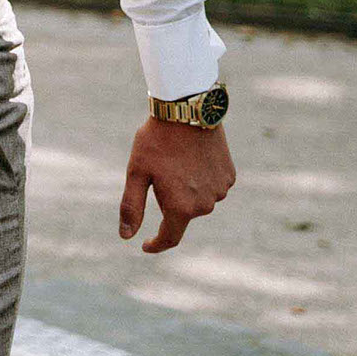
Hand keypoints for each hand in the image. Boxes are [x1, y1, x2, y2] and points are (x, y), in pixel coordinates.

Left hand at [119, 118, 236, 252]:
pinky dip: (201, 179)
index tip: (145, 244)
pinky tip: (192, 158)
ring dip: (186, 189)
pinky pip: (212, 186)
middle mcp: (204, 205)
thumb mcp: (137, 172)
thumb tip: (126, 237)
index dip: (156, 243)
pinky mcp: (230, 176)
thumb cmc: (156, 141)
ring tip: (176, 161)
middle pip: (182, 213)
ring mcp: (220, 191)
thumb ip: (131, 207)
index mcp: (181, 207)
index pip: (170, 237)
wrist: (187, 110)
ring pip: (198, 199)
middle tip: (158, 170)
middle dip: (169, 200)